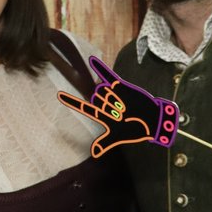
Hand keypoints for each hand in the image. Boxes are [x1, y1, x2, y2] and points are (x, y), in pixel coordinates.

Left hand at [57, 55, 179, 157]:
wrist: (152, 120)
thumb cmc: (136, 130)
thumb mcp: (119, 136)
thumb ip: (105, 142)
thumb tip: (94, 152)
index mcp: (102, 115)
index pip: (84, 107)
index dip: (71, 101)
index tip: (59, 95)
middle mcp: (105, 103)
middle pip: (96, 98)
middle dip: (107, 105)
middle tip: (121, 113)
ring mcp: (112, 94)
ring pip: (103, 90)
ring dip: (113, 98)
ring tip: (125, 106)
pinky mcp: (121, 86)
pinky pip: (109, 76)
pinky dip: (100, 68)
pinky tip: (92, 59)